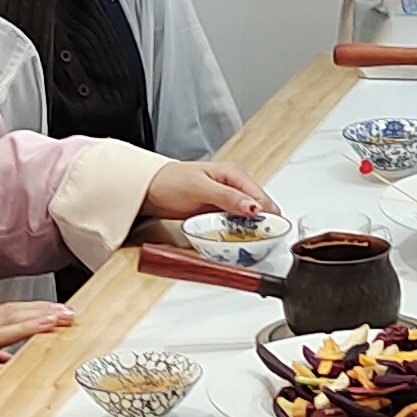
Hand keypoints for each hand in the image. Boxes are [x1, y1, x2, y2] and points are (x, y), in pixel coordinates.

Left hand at [135, 158, 272, 227]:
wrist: (148, 190)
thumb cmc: (170, 182)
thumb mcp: (200, 189)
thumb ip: (227, 198)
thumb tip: (253, 206)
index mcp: (233, 174)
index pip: (260, 196)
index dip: (266, 214)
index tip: (268, 232)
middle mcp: (233, 186)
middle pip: (258, 208)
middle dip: (260, 224)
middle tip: (258, 240)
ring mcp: (226, 200)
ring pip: (248, 218)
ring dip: (249, 230)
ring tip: (248, 242)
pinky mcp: (218, 212)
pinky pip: (234, 224)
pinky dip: (236, 232)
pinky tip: (234, 239)